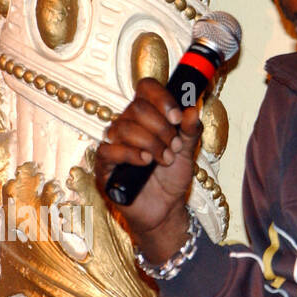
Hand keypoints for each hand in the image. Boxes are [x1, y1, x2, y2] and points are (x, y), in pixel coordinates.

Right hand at [94, 77, 202, 262]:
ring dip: (150, 143)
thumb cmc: (172, 176)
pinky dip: (131, 154)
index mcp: (147, 116)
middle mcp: (127, 125)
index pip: (145, 88)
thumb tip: (192, 110)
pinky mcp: (104, 166)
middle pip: (136, 108)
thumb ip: (191, 130)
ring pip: (123, 127)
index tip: (177, 117)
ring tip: (165, 159)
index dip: (161, 98)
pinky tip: (146, 162)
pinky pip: (109, 150)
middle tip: (175, 146)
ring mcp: (113, 144)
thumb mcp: (188, 151)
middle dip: (161, 128)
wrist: (165, 208)